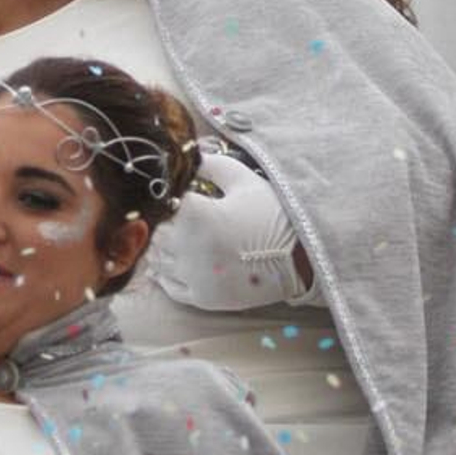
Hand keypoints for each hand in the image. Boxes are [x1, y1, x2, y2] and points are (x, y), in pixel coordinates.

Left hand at [149, 151, 309, 310]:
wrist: (303, 258)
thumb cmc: (274, 213)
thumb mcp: (244, 180)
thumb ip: (210, 165)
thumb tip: (187, 156)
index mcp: (198, 215)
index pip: (158, 201)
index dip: (162, 193)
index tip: (172, 190)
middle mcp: (190, 249)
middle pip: (152, 231)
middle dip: (159, 219)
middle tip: (171, 212)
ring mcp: (195, 277)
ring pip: (156, 259)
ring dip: (160, 246)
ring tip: (176, 235)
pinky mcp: (203, 298)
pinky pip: (168, 286)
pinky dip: (166, 272)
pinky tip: (176, 260)